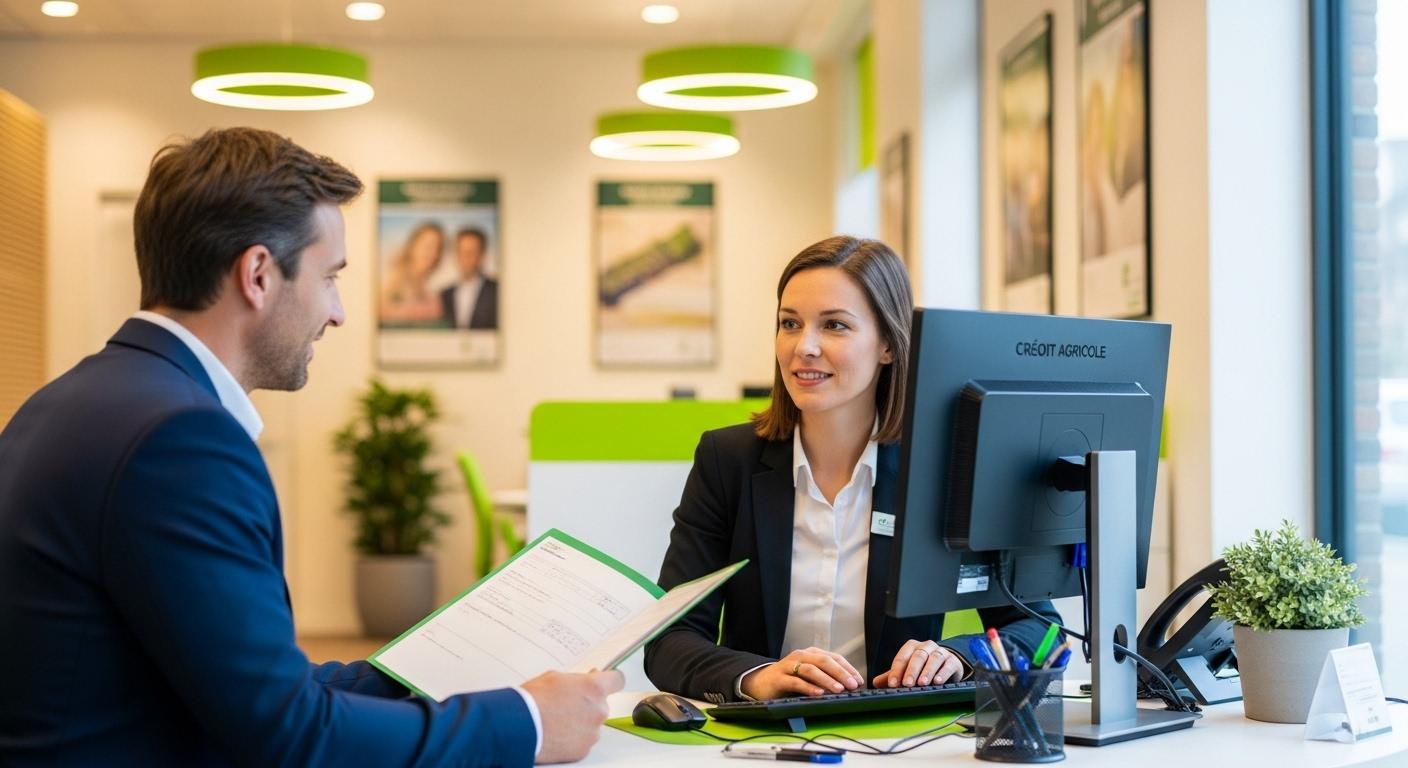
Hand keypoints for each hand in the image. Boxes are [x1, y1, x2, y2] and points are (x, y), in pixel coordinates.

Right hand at [521, 669, 623, 763]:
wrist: (519, 726)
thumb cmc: (533, 699)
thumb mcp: (556, 677)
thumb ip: (578, 679)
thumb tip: (589, 678)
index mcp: (594, 688)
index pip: (617, 680)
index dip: (611, 680)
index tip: (607, 682)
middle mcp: (599, 710)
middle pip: (601, 704)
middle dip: (588, 703)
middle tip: (567, 704)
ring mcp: (593, 732)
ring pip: (592, 724)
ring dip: (581, 721)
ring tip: (558, 720)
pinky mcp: (583, 749)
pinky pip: (583, 740)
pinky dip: (574, 738)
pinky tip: (557, 733)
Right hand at [740, 647, 861, 699]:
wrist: (760, 683)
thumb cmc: (789, 679)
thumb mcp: (809, 675)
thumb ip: (825, 677)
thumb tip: (849, 686)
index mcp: (811, 653)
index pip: (834, 657)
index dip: (848, 668)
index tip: (859, 681)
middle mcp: (801, 656)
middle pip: (824, 661)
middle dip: (841, 673)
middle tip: (853, 685)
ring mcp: (789, 665)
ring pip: (811, 669)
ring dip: (827, 679)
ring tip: (839, 689)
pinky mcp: (779, 678)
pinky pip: (796, 681)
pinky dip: (809, 687)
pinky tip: (819, 693)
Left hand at [872, 639, 962, 687]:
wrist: (946, 665)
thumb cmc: (923, 667)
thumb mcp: (907, 670)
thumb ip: (892, 675)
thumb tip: (875, 682)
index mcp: (912, 647)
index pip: (902, 657)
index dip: (897, 670)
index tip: (893, 683)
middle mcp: (926, 647)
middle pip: (918, 656)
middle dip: (912, 670)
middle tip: (907, 684)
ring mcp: (941, 652)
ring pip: (934, 658)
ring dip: (928, 671)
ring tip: (922, 683)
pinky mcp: (953, 660)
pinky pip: (948, 664)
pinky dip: (943, 673)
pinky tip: (938, 681)